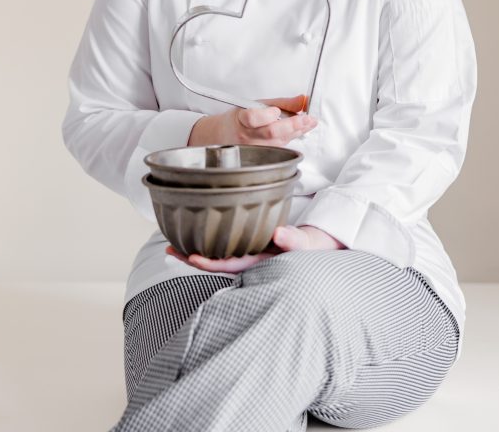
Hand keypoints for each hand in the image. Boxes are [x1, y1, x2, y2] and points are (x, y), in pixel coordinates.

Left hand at [165, 224, 344, 272]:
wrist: (330, 243)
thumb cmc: (321, 244)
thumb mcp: (312, 242)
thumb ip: (296, 240)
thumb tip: (278, 235)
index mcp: (264, 263)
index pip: (231, 266)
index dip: (210, 263)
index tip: (191, 257)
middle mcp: (255, 260)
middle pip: (218, 262)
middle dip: (193, 258)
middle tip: (168, 250)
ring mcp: (253, 253)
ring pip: (220, 254)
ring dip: (198, 250)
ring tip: (174, 243)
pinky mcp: (255, 243)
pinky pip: (229, 244)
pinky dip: (212, 239)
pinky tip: (197, 232)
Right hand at [187, 94, 316, 146]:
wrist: (225, 135)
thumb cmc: (241, 117)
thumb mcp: (257, 104)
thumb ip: (281, 102)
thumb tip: (302, 100)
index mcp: (241, 119)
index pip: (252, 118)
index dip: (266, 115)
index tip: (276, 110)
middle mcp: (247, 136)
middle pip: (270, 132)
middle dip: (291, 125)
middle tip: (307, 118)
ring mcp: (255, 148)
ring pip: (280, 140)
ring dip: (298, 130)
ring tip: (310, 121)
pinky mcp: (264, 154)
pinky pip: (282, 145)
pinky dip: (294, 136)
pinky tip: (303, 128)